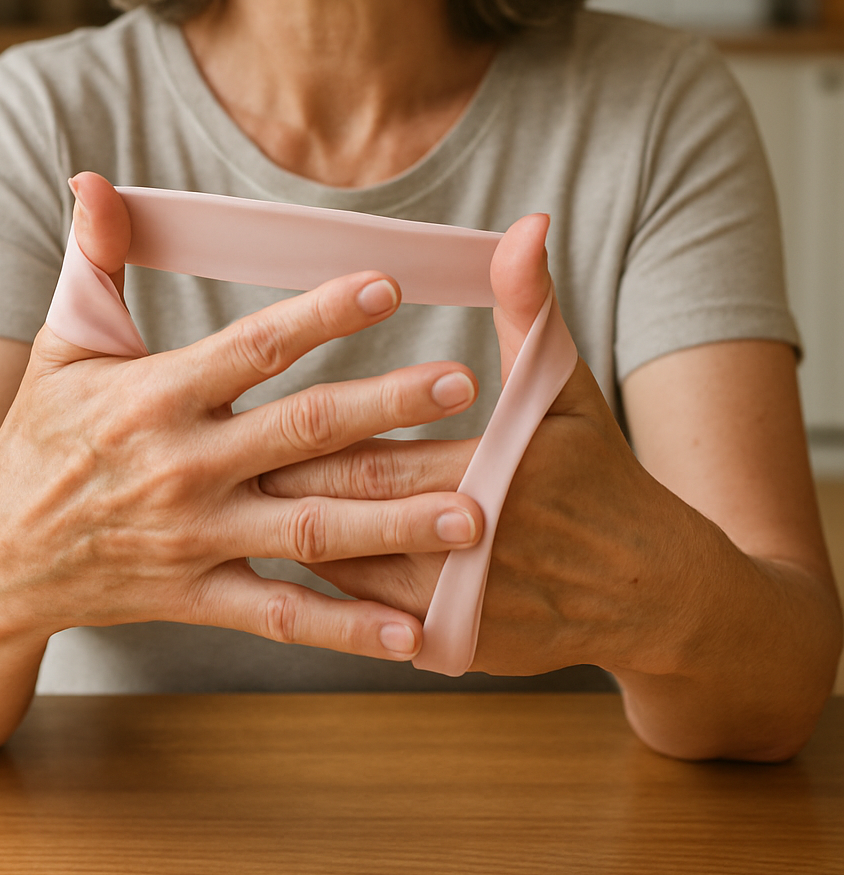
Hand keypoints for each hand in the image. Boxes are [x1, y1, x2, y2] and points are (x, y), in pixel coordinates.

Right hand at [0, 172, 485, 664]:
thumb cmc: (39, 438)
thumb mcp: (64, 343)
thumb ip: (95, 260)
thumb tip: (92, 179)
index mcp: (156, 395)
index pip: (253, 349)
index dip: (321, 315)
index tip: (389, 285)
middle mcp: (183, 467)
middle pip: (302, 431)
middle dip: (387, 405)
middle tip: (463, 384)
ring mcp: (196, 539)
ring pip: (309, 528)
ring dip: (394, 521)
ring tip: (473, 510)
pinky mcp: (200, 598)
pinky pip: (281, 616)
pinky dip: (347, 629)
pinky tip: (413, 634)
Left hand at [261, 214, 694, 678]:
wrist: (649, 588)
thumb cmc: (600, 471)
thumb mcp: (566, 384)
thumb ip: (529, 306)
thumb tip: (523, 227)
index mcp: (493, 476)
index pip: (378, 458)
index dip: (317, 439)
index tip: (260, 413)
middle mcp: (470, 549)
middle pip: (352, 515)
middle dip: (286, 488)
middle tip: (225, 459)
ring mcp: (459, 607)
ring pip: (350, 575)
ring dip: (292, 542)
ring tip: (234, 507)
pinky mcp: (453, 648)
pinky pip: (369, 619)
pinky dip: (326, 593)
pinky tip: (280, 563)